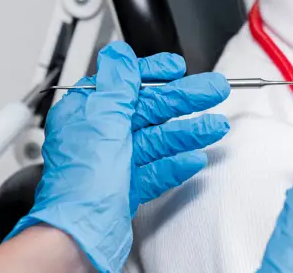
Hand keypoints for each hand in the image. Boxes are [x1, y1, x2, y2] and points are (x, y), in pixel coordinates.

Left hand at [7, 41, 230, 272]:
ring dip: (187, 131)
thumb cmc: (80, 184)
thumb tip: (118, 53)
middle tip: (213, 91)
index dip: (151, 73)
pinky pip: (155, 170)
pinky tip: (194, 158)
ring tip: (215, 126)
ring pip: (156, 140)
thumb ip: (116, 83)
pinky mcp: (124, 190)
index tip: (175, 68)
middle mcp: (98, 137)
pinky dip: (175, 163)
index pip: (122, 82)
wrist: (77, 237)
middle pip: (147, 110)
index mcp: (86, 114)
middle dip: (183, 100)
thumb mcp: (102, 119)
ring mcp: (112, 164)